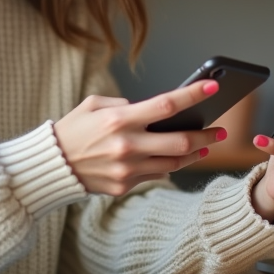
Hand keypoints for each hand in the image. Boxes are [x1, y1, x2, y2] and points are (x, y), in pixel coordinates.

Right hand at [53, 80, 227, 196]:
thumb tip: (151, 111)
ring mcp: (127, 169)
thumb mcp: (93, 105)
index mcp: (119, 119)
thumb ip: (124, 104)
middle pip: (180, 141)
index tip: (211, 87)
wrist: (52, 165)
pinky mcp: (124, 186)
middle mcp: (127, 145)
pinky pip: (156, 174)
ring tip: (206, 145)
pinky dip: (170, 165)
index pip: (165, 105)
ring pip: (174, 162)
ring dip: (195, 154)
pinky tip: (178, 158)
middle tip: (221, 130)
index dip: (191, 95)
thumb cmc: (73, 129)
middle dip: (206, 135)